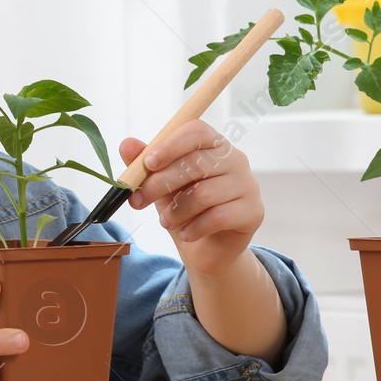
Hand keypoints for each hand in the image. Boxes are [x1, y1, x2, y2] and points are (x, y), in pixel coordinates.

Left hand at [121, 121, 263, 277]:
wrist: (206, 249)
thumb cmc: (183, 209)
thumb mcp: (158, 185)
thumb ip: (142, 164)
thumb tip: (126, 144)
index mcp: (212, 144)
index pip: (196, 131)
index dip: (170, 145)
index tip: (148, 163)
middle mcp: (235, 159)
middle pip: (197, 162)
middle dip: (161, 183)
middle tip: (138, 200)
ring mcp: (248, 184)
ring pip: (205, 193)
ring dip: (176, 211)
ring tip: (165, 221)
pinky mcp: (254, 211)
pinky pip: (219, 217)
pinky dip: (195, 228)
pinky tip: (186, 234)